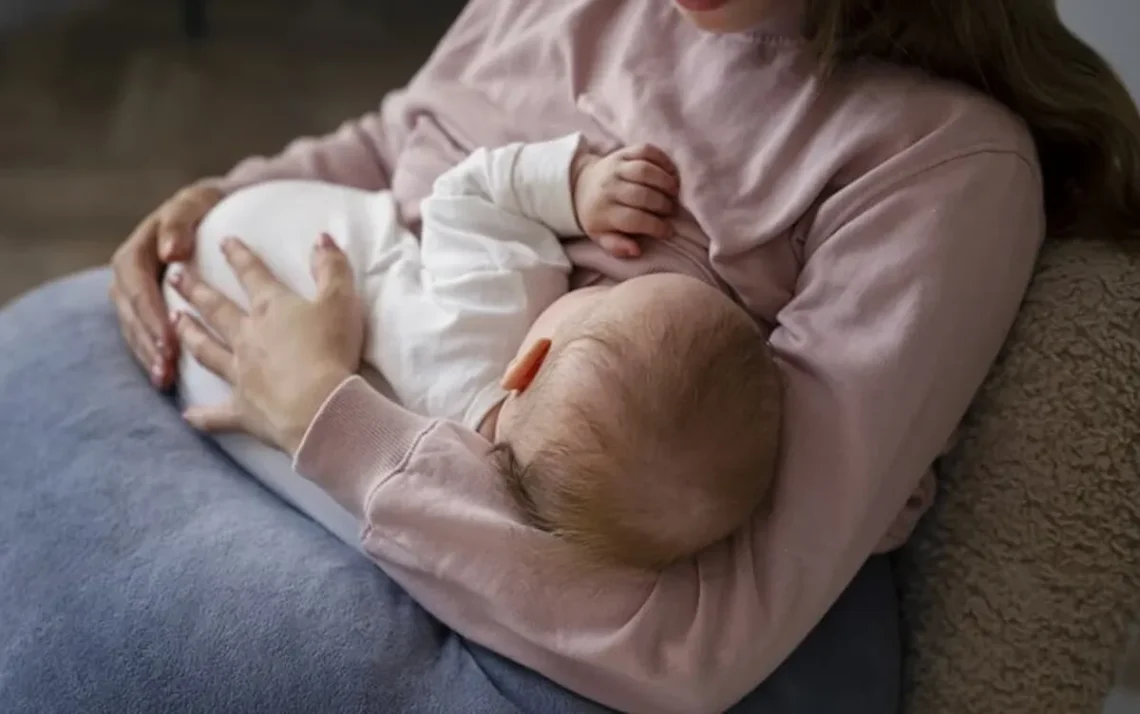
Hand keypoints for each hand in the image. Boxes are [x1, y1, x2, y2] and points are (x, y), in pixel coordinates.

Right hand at [109, 181, 224, 387]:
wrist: (213, 212)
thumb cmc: (207, 207)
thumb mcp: (195, 203)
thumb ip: (180, 221)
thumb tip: (170, 252)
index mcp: (137, 250)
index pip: (135, 283)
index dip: (149, 311)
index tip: (168, 335)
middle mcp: (129, 274)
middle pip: (131, 312)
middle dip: (148, 341)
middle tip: (167, 366)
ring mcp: (135, 294)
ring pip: (134, 328)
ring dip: (147, 355)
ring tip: (165, 379)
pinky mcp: (146, 309)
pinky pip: (143, 335)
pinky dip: (152, 356)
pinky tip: (166, 378)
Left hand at [169, 234, 364, 454]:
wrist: (319, 406)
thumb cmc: (331, 350)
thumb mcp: (340, 300)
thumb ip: (331, 267)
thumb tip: (322, 237)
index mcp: (271, 308)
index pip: (252, 274)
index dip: (239, 255)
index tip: (223, 240)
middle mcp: (248, 336)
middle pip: (216, 309)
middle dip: (195, 290)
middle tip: (174, 277)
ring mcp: (241, 373)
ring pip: (207, 351)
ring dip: (189, 336)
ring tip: (174, 322)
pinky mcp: (243, 409)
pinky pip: (217, 414)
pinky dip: (201, 416)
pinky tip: (186, 415)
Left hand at [571, 144, 679, 257]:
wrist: (579, 185)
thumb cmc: (597, 215)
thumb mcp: (600, 236)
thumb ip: (617, 246)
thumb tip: (636, 251)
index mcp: (603, 211)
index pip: (633, 219)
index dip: (655, 226)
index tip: (668, 231)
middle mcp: (608, 187)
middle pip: (642, 195)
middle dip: (663, 205)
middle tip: (671, 211)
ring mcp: (615, 167)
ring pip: (645, 171)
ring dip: (665, 181)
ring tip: (675, 192)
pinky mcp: (622, 152)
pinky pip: (645, 151)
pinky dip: (662, 159)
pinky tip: (671, 172)